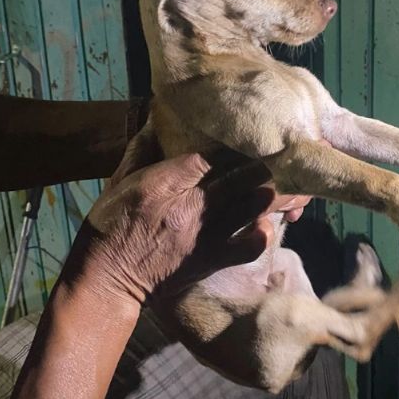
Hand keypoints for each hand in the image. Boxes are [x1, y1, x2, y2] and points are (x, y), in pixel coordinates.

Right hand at [58, 153, 310, 304]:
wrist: (107, 279)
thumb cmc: (110, 225)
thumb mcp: (119, 179)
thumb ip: (142, 149)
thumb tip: (158, 119)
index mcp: (164, 182)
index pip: (211, 154)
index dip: (235, 144)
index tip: (249, 136)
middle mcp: (190, 206)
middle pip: (243, 175)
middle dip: (267, 162)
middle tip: (285, 153)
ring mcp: (205, 235)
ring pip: (255, 205)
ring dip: (274, 192)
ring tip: (291, 183)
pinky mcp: (212, 260)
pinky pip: (250, 246)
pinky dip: (263, 233)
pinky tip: (265, 224)